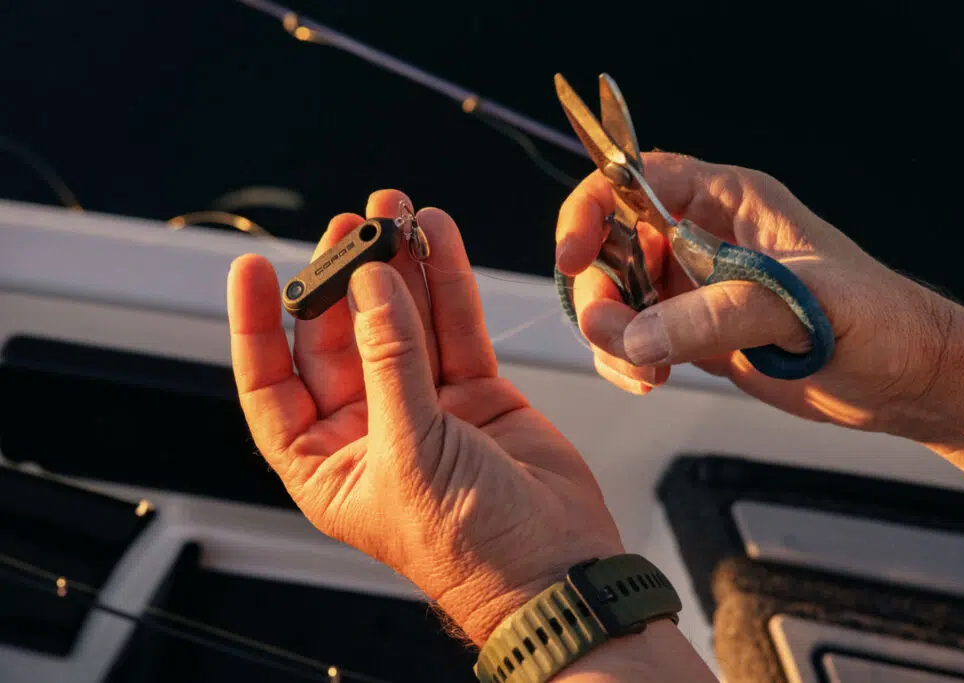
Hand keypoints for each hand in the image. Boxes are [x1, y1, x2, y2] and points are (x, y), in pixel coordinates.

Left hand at [227, 190, 623, 646]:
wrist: (557, 566)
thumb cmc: (471, 547)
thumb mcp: (412, 453)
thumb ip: (391, 362)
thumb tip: (372, 287)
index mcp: (328, 463)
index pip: (272, 385)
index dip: (259, 325)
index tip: (253, 267)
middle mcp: (370, 429)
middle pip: (342, 339)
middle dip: (345, 279)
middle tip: (352, 226)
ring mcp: (424, 406)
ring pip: (403, 322)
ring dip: (399, 267)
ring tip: (395, 212)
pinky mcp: (476, 392)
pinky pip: (454, 327)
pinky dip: (448, 282)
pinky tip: (438, 238)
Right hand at [556, 151, 963, 440]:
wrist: (906, 380)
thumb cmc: (877, 321)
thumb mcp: (800, 304)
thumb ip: (715, 315)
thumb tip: (637, 336)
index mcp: (727, 201)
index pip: (633, 179)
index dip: (590, 209)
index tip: (572, 254)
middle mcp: (701, 237)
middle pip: (608, 244)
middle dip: (599, 291)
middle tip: (616, 335)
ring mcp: (694, 287)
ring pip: (613, 296)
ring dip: (610, 335)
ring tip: (646, 371)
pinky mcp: (693, 333)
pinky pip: (631, 338)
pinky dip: (625, 360)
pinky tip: (651, 380)